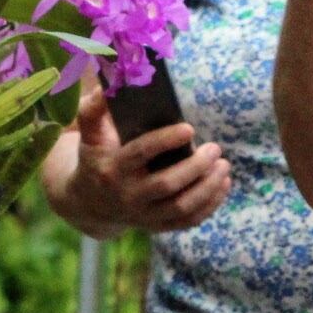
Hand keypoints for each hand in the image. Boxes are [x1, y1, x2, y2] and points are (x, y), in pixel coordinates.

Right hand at [52, 88, 230, 237]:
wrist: (89, 203)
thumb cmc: (96, 158)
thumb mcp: (88, 135)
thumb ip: (93, 109)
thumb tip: (108, 87)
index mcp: (113, 168)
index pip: (141, 154)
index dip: (165, 140)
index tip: (189, 128)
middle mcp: (128, 195)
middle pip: (167, 185)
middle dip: (195, 166)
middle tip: (215, 148)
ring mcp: (143, 215)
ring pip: (181, 207)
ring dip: (208, 187)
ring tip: (224, 165)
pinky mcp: (157, 226)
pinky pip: (188, 221)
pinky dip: (210, 204)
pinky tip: (223, 184)